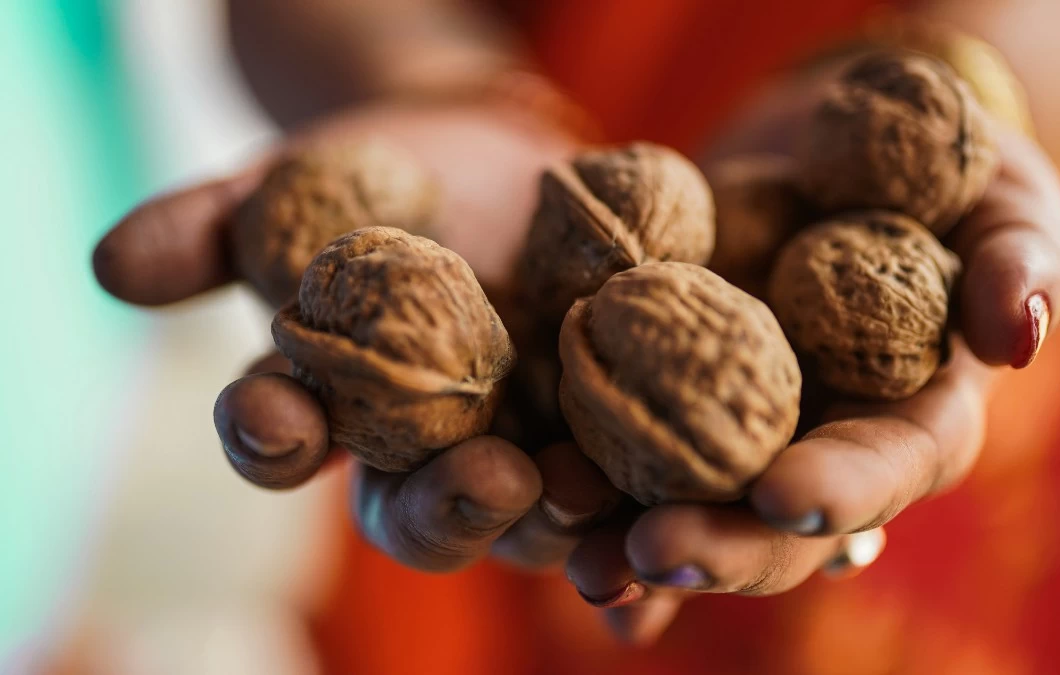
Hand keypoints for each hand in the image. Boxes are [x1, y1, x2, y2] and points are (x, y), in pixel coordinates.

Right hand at [93, 102, 621, 572]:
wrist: (491, 150)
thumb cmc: (374, 171)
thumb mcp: (292, 187)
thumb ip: (213, 228)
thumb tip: (110, 264)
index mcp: (332, 408)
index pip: (285, 443)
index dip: (271, 436)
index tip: (273, 416)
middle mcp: (423, 452)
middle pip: (422, 511)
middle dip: (447, 506)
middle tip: (484, 481)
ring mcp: (519, 447)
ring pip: (531, 515)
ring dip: (557, 520)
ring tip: (584, 495)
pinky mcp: (601, 430)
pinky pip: (622, 492)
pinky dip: (635, 522)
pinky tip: (654, 546)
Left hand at [565, 74, 1059, 643]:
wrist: (841, 144)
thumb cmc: (950, 174)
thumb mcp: (1005, 201)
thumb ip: (1021, 261)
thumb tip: (1015, 333)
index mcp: (913, 422)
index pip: (883, 469)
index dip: (838, 492)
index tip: (783, 499)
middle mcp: (822, 447)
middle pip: (776, 526)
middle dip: (719, 543)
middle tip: (651, 551)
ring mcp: (743, 430)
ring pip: (690, 504)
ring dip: (630, 539)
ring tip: (574, 554)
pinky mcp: (674, 392)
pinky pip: (629, 454)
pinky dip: (592, 497)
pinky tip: (545, 527)